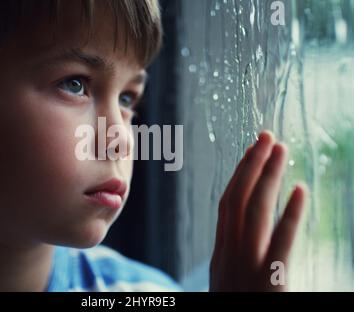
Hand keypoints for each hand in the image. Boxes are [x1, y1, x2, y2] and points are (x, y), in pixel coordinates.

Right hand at [209, 131, 306, 290]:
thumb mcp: (225, 284)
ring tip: (280, 149)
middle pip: (237, 200)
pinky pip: (281, 243)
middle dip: (251, 165)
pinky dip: (291, 214)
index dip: (239, 175)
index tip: (251, 153)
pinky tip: (301, 190)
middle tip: (266, 136)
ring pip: (254, 212)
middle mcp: (228, 255)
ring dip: (267, 176)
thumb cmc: (231, 308)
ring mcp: (246, 268)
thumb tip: (238, 238)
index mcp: (220, 255)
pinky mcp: (268, 284)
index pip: (227, 205)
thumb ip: (232, 259)